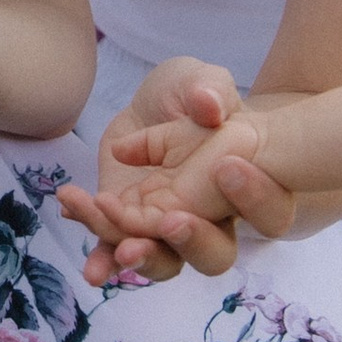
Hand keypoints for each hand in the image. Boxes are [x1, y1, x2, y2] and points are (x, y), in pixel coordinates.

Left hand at [59, 112, 295, 285]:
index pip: (269, 214)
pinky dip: (96, 247)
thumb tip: (209, 105)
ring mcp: (166, 230)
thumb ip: (210, 89)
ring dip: (136, 252)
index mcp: (244, 191)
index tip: (227, 168)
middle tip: (169, 221)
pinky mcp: (128, 228)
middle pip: (214, 256)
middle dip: (191, 243)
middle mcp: (210, 222)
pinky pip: (114, 251)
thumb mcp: (199, 80)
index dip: (256, 199)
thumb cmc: (191, 95)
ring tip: (106, 215)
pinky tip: (72, 209)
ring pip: (161, 261)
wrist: (154, 106)